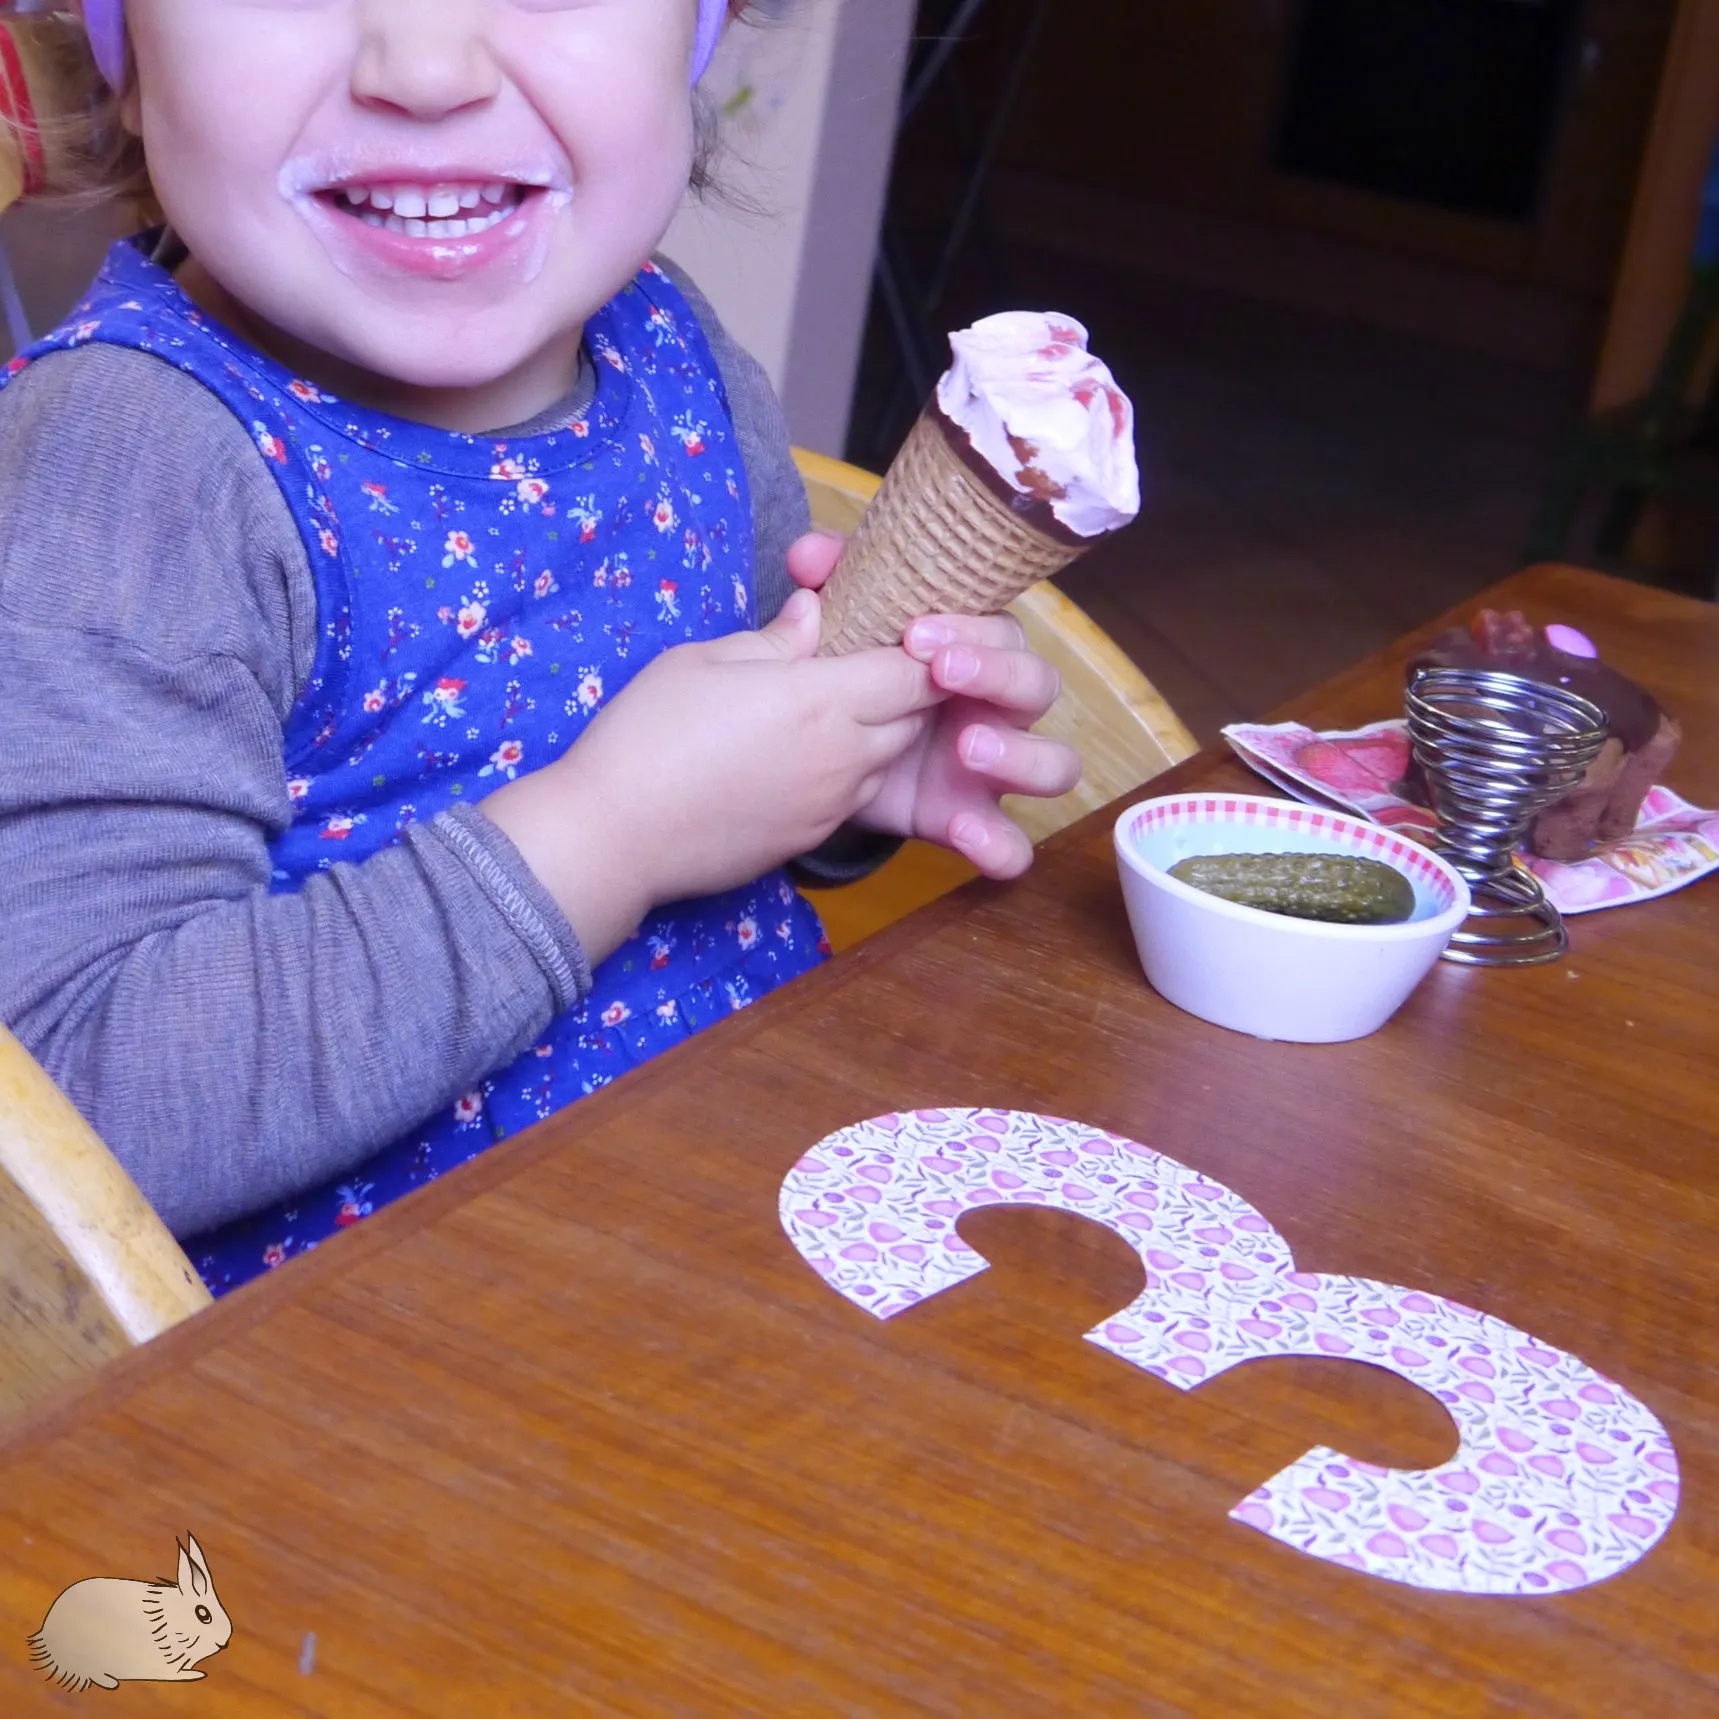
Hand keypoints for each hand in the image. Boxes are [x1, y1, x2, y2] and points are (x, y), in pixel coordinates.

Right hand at [480, 587, 944, 960]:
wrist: (616, 836)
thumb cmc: (650, 732)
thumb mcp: (704, 661)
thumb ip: (775, 640)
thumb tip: (814, 612)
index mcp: (822, 701)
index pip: (914, 675)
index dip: (924, 652)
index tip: (907, 633)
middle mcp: (842, 757)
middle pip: (913, 721)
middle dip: (908, 692)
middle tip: (874, 664)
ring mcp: (829, 806)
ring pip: (885, 763)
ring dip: (879, 735)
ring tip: (837, 711)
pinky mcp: (809, 841)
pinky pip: (851, 799)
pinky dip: (847, 774)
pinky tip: (803, 759)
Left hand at [787, 531, 1081, 878]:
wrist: (817, 758)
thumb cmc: (850, 681)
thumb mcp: (838, 634)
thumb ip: (831, 589)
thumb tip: (810, 554)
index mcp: (972, 654)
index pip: (1002, 630)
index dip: (973, 629)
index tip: (916, 634)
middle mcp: (995, 709)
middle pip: (1038, 685)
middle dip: (998, 675)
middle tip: (942, 673)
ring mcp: (990, 771)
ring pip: (1055, 765)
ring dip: (1021, 756)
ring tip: (968, 750)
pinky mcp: (967, 821)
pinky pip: (1012, 846)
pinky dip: (1000, 845)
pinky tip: (963, 834)